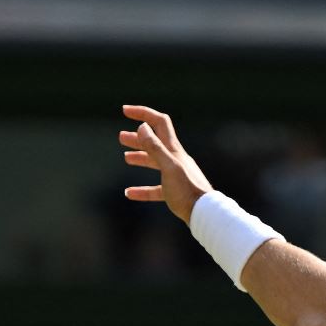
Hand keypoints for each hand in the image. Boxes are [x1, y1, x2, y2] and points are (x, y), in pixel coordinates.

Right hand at [119, 105, 212, 224]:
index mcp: (173, 150)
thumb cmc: (187, 190)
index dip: (142, 113)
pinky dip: (142, 189)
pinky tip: (129, 193)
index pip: (158, 122)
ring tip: (126, 157)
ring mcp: (175, 175)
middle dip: (138, 138)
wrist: (204, 213)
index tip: (125, 111)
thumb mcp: (168, 166)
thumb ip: (155, 147)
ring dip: (140, 158)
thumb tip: (142, 126)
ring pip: (155, 163)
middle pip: (155, 142)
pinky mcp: (174, 192)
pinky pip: (155, 188)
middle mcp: (175, 159)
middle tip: (121, 137)